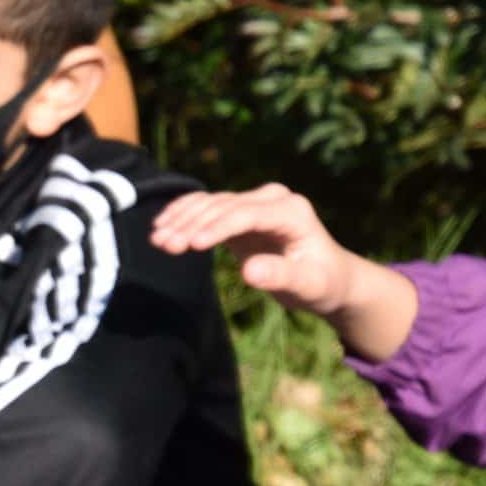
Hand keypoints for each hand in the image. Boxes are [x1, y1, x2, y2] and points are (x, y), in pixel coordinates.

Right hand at [151, 184, 364, 312]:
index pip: (245, 214)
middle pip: (222, 206)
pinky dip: (183, 215)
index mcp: (292, 211)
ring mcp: (255, 202)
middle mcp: (273, 199)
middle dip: (190, 225)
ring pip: (210, 204)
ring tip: (157, 241)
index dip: (217, 227)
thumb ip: (281, 276)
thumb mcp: (308, 286)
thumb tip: (250, 271)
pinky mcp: (241, 212)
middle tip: (162, 246)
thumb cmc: (322, 284)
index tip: (191, 245)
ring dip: (181, 219)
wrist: (328, 277)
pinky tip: (163, 226)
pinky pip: (206, 207)